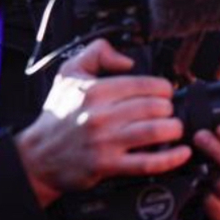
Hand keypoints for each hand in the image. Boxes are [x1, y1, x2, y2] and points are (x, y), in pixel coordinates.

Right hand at [15, 40, 189, 207]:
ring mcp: (106, 142)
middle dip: (169, 108)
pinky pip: (148, 162)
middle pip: (155, 107)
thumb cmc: (57, 116)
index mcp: (96, 91)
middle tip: (167, 111)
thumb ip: (97, 53)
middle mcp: (101, 116)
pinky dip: (171, 158)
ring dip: (173, 129)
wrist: (37, 155)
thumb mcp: (69, 73)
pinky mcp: (108, 165)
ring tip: (173, 128)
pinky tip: (182, 153)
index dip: (164, 88)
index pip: (146, 84)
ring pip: (156, 131)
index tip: (165, 92)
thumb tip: (127, 60)